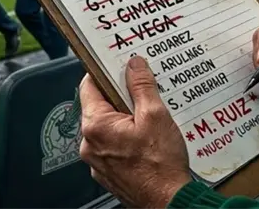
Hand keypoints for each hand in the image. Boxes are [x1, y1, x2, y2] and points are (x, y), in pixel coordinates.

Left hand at [79, 56, 191, 208]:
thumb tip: (134, 64)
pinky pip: (113, 142)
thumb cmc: (160, 166)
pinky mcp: (109, 170)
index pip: (89, 85)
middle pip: (100, 104)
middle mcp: (90, 144)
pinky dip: (127, 134)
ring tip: (150, 112)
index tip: (118, 63)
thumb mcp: (155, 114)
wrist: (169, 202)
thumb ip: (141, 85)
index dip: (105, 71)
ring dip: (126, 115)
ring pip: (108, 124)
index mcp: (96, 125)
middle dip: (121, 94)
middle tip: (142, 87)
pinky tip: (148, 134)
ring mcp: (98, 160)